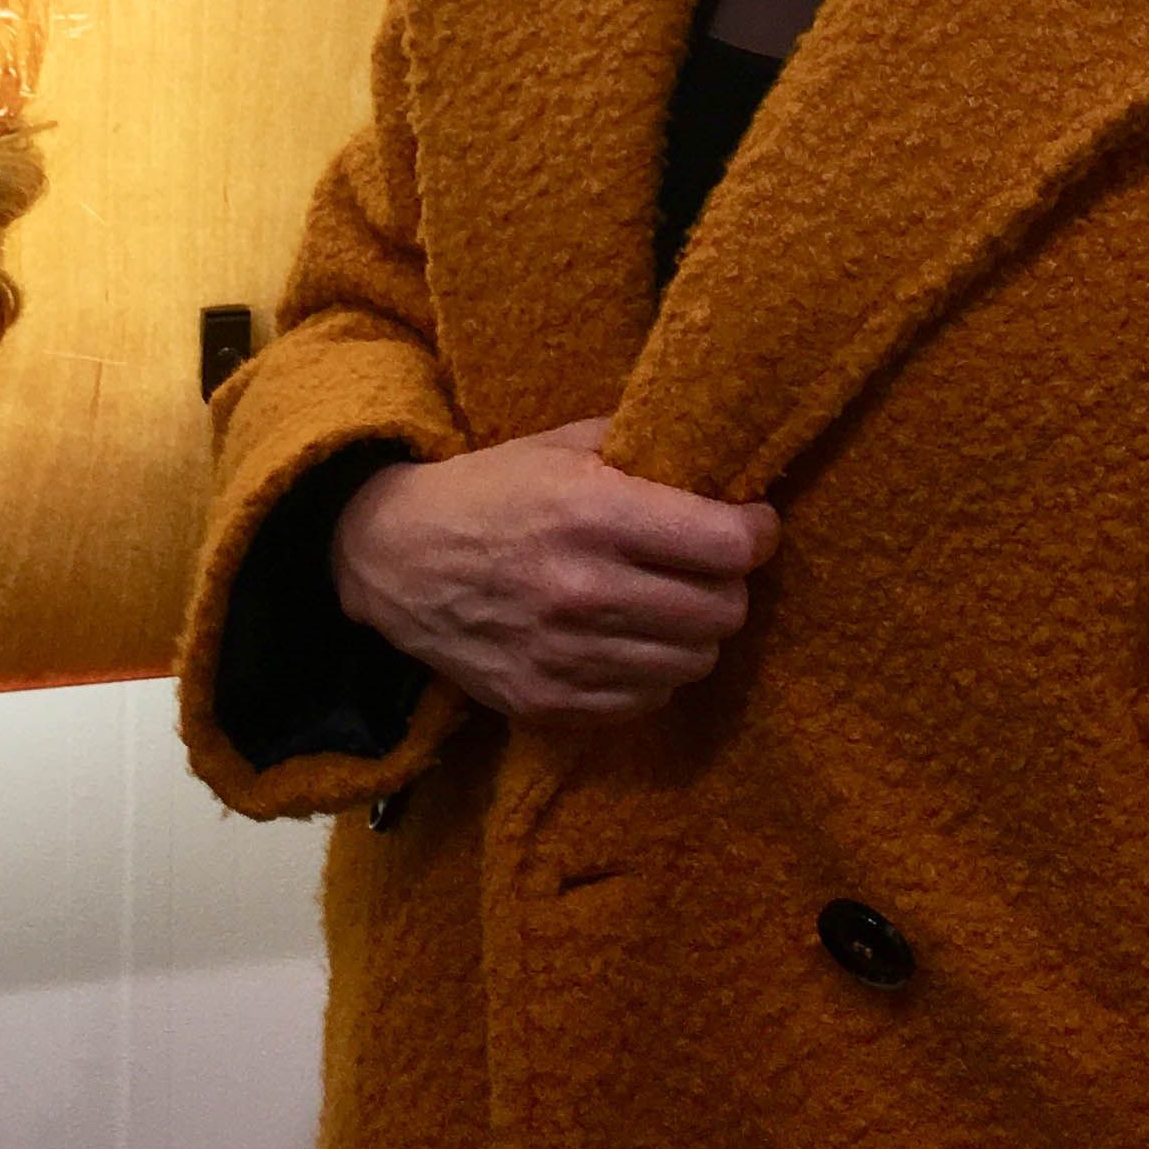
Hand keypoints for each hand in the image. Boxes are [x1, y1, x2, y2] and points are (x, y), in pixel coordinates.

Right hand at [330, 415, 780, 725]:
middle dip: (728, 585)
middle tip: (708, 566)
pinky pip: (647, 701)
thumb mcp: (559, 446)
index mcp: (590, 512)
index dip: (755, 532)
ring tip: (669, 604)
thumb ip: (641, 450)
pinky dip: (652, 672)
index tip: (752, 523)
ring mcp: (564, 656)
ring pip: (692, 663)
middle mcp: (583, 590)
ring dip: (693, 632)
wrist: (393, 558)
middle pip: (721, 611)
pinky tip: (629, 639)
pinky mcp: (547, 702)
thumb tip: (721, 465)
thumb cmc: (489, 490)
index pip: (725, 545)